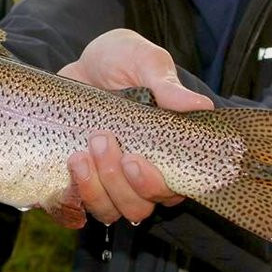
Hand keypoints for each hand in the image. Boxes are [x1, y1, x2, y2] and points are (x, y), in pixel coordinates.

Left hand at [61, 29, 212, 224]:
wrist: (80, 61)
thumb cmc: (121, 60)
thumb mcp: (144, 62)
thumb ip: (167, 85)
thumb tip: (201, 106)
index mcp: (166, 152)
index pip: (171, 191)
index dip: (153, 186)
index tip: (134, 161)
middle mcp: (138, 173)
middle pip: (138, 206)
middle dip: (117, 180)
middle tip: (101, 138)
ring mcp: (107, 179)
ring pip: (109, 210)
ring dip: (94, 188)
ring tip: (80, 152)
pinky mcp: (78, 178)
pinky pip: (75, 205)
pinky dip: (72, 194)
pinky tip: (69, 164)